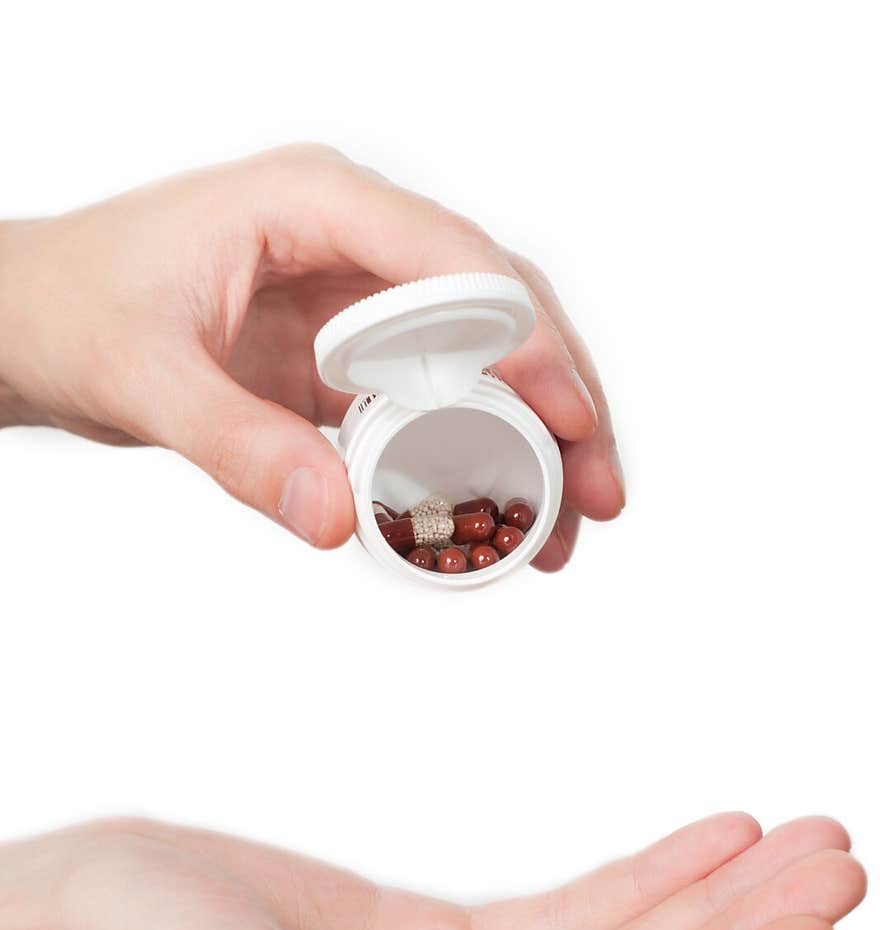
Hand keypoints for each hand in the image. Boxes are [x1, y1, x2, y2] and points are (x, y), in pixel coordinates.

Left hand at [0, 145, 621, 567]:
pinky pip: (436, 400)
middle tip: (599, 495)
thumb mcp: (146, 379)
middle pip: (498, 307)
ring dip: (535, 439)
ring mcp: (358, 299)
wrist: (35, 322)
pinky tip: (501, 514)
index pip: (451, 258)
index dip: (522, 337)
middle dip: (562, 399)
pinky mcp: (350, 355)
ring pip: (483, 357)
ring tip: (566, 529)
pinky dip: (476, 455)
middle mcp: (355, 241)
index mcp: (316, 203)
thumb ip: (238, 447)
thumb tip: (336, 521)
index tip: (567, 417)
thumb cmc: (76, 311)